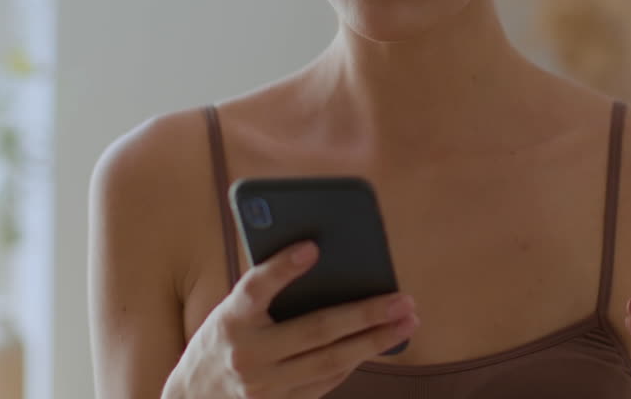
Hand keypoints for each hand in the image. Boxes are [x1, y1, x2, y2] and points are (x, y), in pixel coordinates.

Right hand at [165, 241, 420, 398]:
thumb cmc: (224, 339)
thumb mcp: (232, 310)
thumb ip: (269, 289)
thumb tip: (324, 260)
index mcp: (231, 318)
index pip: (256, 286)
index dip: (283, 266)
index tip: (313, 246)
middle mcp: (246, 354)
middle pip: (316, 329)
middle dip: (366, 314)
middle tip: (403, 300)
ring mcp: (263, 387)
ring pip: (330, 360)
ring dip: (374, 341)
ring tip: (406, 322)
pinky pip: (326, 381)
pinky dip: (354, 360)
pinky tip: (378, 344)